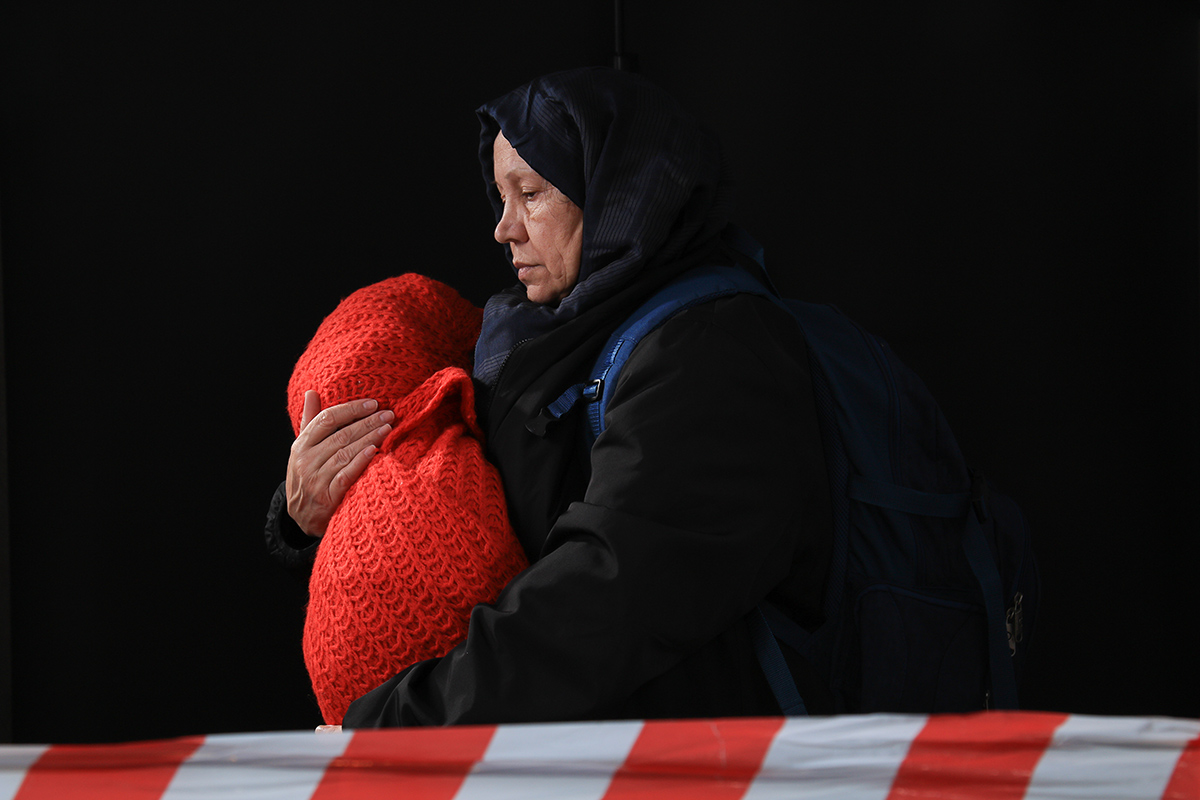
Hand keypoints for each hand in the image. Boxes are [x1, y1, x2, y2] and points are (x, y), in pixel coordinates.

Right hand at [286, 390, 393, 536]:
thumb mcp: (303, 449)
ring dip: (369, 438)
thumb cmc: (308, 477)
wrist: (301, 517)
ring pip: (345, 453)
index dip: (350, 409)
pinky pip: (345, 475)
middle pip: (340, 435)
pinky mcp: (327, 497)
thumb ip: (309, 421)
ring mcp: (316, 479)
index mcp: (301, 445)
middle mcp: (306, 460)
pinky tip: (374, 451)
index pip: (326, 419)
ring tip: (388, 428)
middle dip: (367, 422)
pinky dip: (360, 462)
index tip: (372, 403)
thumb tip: (311, 392)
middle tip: (388, 414)